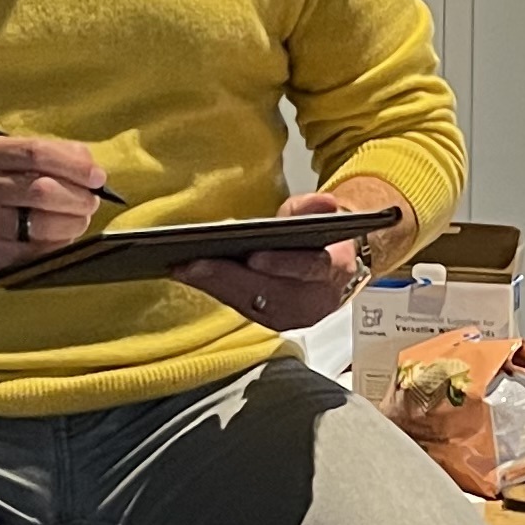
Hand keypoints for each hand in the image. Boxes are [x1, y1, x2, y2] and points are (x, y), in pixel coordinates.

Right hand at [0, 134, 108, 276]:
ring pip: (44, 223)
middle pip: (44, 190)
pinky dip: (59, 242)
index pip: (37, 153)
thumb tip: (89, 168)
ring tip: (77, 219)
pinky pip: (37, 250)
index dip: (74, 164)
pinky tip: (59, 236)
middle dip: (79, 197)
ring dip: (73, 222)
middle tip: (91, 200)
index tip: (97, 175)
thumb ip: (41, 158)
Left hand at [174, 178, 404, 328]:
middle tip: (195, 264)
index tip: (254, 256)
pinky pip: (245, 309)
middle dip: (231, 279)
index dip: (283, 265)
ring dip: (217, 287)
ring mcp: (296, 316)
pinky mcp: (277, 321)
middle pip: (271, 295)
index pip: (310, 269)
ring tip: (184, 269)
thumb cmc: (325, 238)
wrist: (340, 266)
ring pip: (253, 306)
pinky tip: (192, 277)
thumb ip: (316, 208)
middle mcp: (317, 301)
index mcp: (336, 271)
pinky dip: (219, 292)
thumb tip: (326, 203)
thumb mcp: (322, 215)